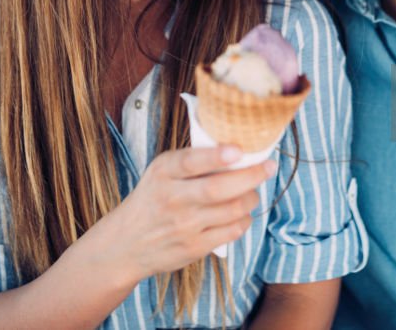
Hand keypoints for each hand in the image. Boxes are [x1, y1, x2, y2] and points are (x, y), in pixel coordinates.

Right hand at [86, 146, 276, 286]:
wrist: (127, 242)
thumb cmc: (154, 198)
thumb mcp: (161, 171)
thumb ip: (192, 160)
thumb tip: (240, 148)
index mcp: (163, 172)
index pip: (191, 161)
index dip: (217, 156)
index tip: (239, 150)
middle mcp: (172, 199)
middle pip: (219, 189)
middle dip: (251, 176)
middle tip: (268, 167)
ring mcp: (184, 226)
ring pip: (232, 210)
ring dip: (251, 198)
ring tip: (253, 192)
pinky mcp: (193, 247)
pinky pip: (231, 231)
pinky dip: (244, 220)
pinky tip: (242, 213)